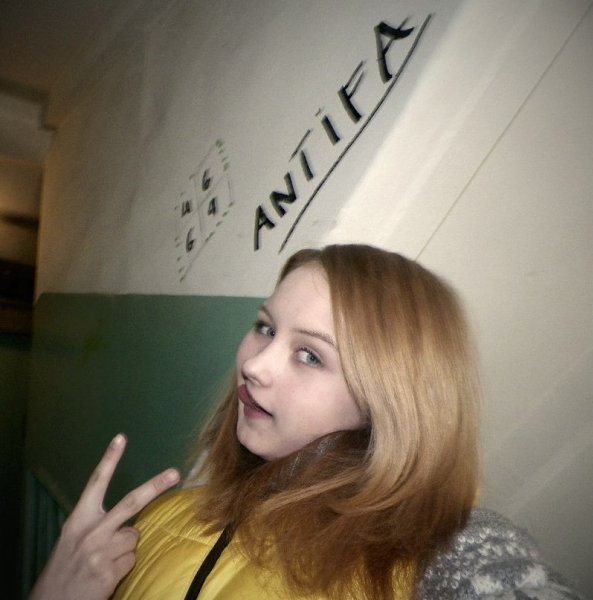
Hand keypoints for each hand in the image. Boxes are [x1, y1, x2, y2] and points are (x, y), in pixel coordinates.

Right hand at [29, 434, 179, 599]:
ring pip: (134, 537)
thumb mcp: (73, 539)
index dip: (109, 459)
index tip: (121, 437)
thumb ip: (98, 525)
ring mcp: (101, 551)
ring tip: (104, 562)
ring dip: (125, 549)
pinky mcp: (109, 571)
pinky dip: (123, 567)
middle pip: (131, 502)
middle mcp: (91, 531)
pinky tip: (105, 575)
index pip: (96, 483)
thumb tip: (130, 523)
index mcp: (78, 519)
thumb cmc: (65, 568)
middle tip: (175, 473)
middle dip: (156, 485)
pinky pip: (132, 560)